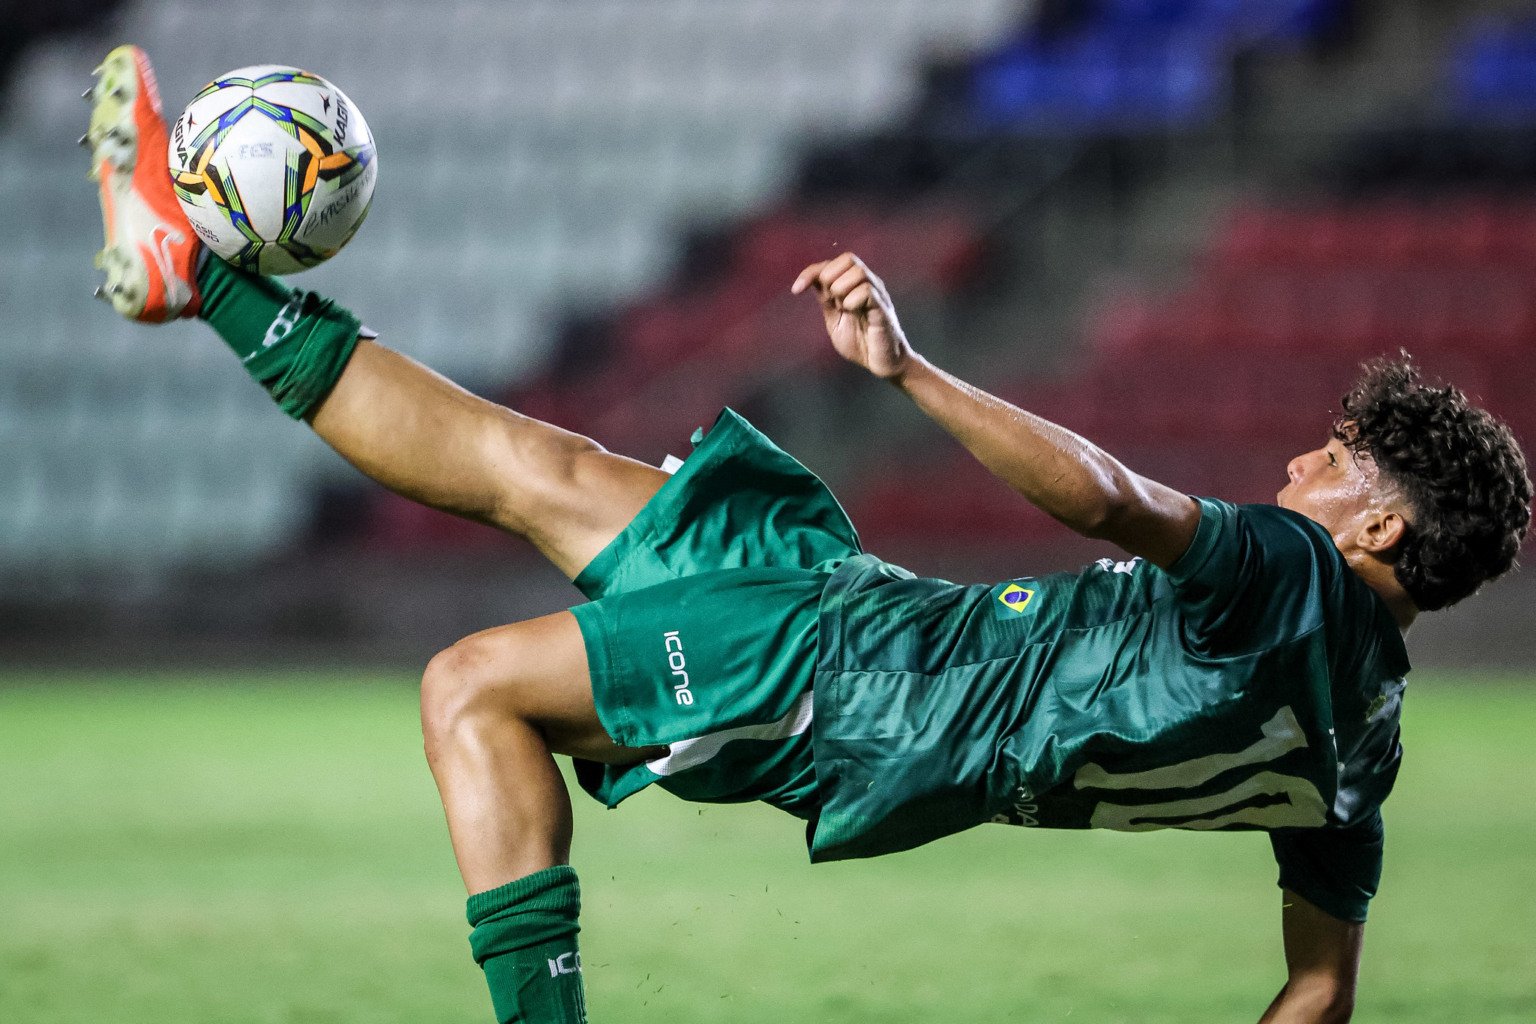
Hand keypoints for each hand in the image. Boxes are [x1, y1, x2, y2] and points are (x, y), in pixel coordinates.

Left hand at [791, 253, 913, 380]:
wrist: (881, 364)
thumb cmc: (861, 343)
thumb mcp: (835, 320)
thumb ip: (826, 301)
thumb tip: (813, 280)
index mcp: (854, 287)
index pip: (832, 264)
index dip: (811, 272)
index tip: (796, 290)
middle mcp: (868, 285)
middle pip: (848, 258)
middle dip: (829, 277)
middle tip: (831, 302)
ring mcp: (877, 295)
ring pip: (858, 271)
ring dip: (841, 288)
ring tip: (843, 308)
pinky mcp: (883, 308)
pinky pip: (867, 290)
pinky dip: (852, 300)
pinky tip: (851, 312)